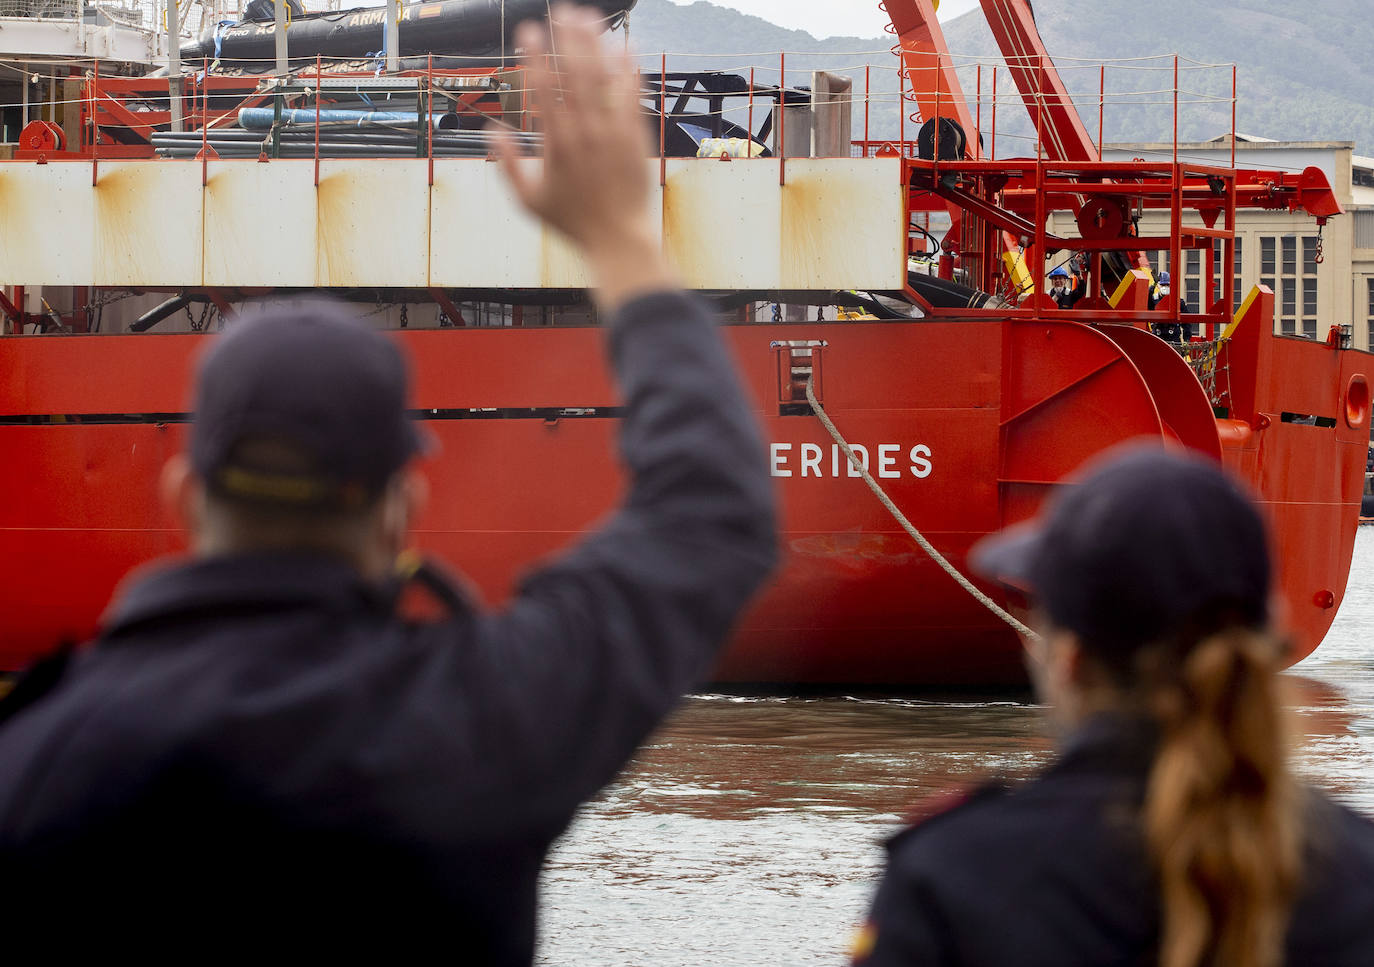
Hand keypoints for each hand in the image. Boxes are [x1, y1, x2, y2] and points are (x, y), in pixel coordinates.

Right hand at [493, 4, 677, 314]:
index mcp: (556, 146)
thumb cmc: (573, 224)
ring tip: (588, 16)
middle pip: (574, 75)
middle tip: (561, 10)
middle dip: (566, 39)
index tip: (528, 30)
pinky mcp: (636, 138)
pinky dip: (627, 70)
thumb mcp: (529, 202)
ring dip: (595, 44)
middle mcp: (585, 134)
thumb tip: (492, 132)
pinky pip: (631, 96)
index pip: (543, 90)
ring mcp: (613, 134)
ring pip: (604, 80)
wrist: (620, 240)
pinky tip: (624, 46)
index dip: (535, 56)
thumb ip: (508, 166)